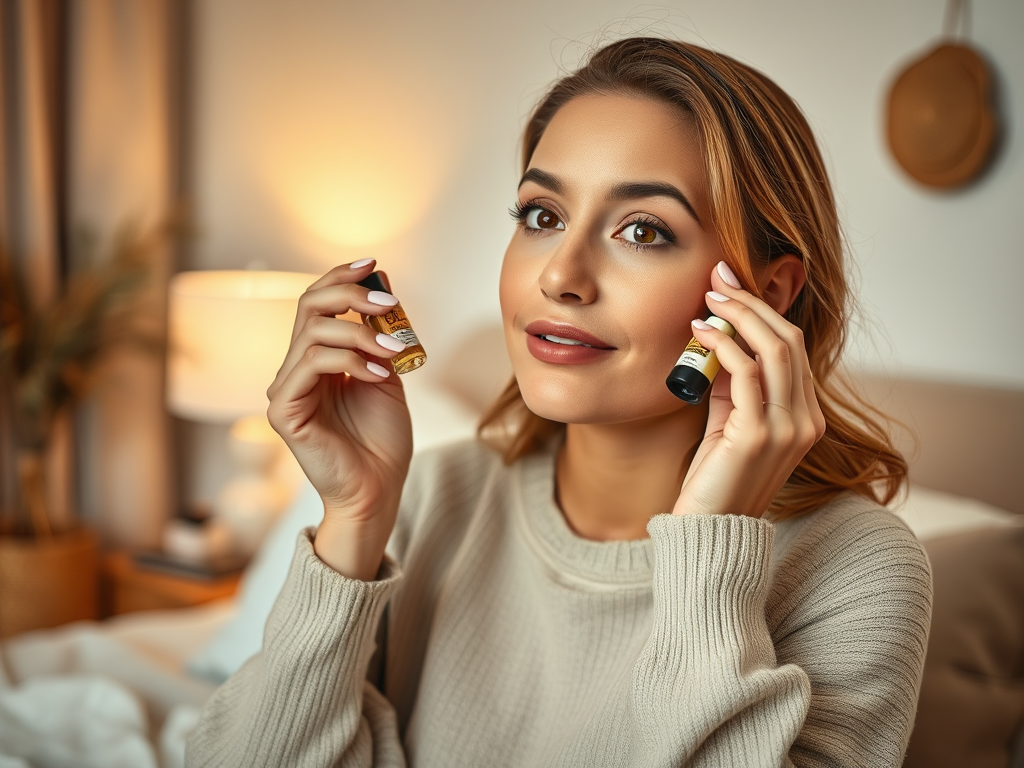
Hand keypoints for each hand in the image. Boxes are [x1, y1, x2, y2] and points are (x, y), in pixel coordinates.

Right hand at [266, 259, 413, 577]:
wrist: (379, 490)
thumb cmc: (382, 440)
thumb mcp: (387, 375)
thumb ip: (380, 335)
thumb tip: (381, 286)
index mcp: (316, 360)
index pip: (317, 304)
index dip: (341, 278)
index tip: (373, 264)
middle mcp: (295, 370)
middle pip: (309, 307)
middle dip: (350, 294)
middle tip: (388, 300)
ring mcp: (286, 390)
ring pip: (313, 334)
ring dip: (361, 334)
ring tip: (394, 352)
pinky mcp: (284, 411)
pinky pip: (312, 365)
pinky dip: (351, 361)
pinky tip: (380, 374)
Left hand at [672, 261, 825, 518]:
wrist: (709, 533)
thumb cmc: (714, 481)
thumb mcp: (728, 424)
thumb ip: (732, 387)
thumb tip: (718, 341)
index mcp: (804, 417)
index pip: (791, 348)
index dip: (762, 311)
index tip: (730, 284)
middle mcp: (805, 421)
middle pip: (788, 340)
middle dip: (752, 302)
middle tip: (718, 276)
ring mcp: (787, 429)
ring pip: (774, 349)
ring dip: (739, 315)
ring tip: (708, 297)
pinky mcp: (759, 435)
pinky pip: (746, 372)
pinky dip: (723, 343)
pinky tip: (699, 332)